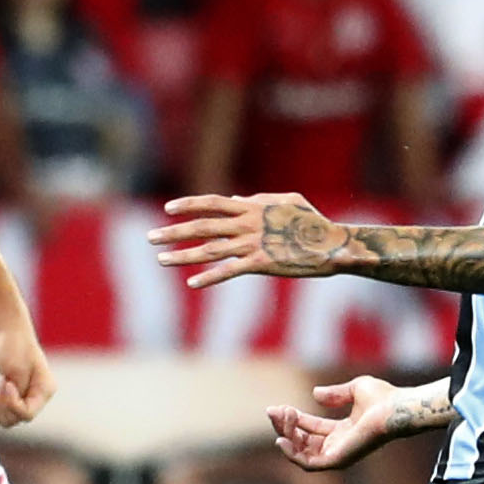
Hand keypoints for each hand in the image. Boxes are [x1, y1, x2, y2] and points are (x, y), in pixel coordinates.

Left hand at [0, 320, 52, 428]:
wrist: (8, 328)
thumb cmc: (14, 345)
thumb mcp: (16, 369)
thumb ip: (18, 392)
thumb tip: (17, 410)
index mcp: (45, 389)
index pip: (27, 414)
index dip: (12, 405)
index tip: (5, 384)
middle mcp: (39, 395)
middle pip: (18, 419)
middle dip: (3, 408)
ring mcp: (27, 395)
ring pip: (10, 419)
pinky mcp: (15, 394)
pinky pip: (5, 412)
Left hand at [148, 192, 347, 288]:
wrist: (332, 245)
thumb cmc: (313, 223)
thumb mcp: (287, 202)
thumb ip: (260, 200)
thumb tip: (236, 202)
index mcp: (252, 207)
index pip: (213, 203)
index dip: (189, 204)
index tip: (168, 208)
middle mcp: (248, 224)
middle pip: (202, 227)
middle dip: (173, 232)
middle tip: (151, 238)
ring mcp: (253, 244)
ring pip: (210, 250)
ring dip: (183, 255)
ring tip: (161, 260)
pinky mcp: (261, 263)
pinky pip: (230, 271)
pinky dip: (210, 277)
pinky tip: (192, 284)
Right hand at [267, 374, 415, 469]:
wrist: (396, 409)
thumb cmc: (383, 398)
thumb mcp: (354, 389)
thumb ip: (334, 393)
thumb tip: (314, 394)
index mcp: (343, 431)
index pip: (311, 428)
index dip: (293, 419)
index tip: (278, 407)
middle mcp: (340, 445)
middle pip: (304, 441)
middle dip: (285, 427)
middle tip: (275, 411)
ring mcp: (339, 454)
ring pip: (302, 453)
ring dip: (287, 436)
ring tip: (280, 418)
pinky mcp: (338, 460)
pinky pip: (309, 463)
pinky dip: (293, 454)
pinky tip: (282, 439)